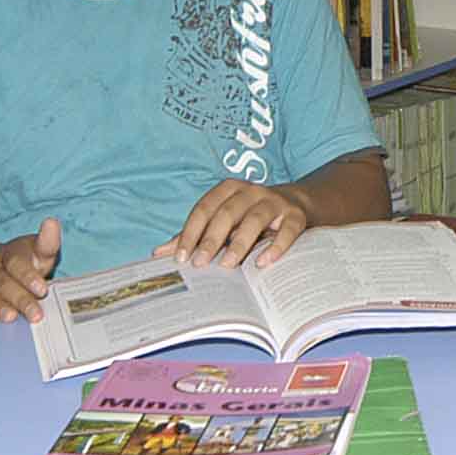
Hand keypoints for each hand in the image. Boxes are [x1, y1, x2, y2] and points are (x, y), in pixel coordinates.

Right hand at [0, 218, 60, 326]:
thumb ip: (46, 243)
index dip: (28, 276)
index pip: (16, 263)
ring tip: (11, 319)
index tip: (42, 289)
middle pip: (3, 284)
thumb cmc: (23, 264)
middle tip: (36, 315)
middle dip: (20, 299)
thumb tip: (52, 223)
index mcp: (9, 255)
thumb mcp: (35, 252)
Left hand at [158, 178, 310, 267]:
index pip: (204, 209)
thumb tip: (159, 252)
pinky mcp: (295, 216)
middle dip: (212, 239)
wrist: (296, 204)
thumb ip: (194, 235)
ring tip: (229, 265)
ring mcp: (275, 202)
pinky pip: (287, 230)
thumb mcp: (223, 221)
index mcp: (228, 189)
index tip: (180, 257)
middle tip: (201, 263)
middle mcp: (251, 191)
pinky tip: (263, 262)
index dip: (191, 232)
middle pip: (227, 213)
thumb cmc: (249, 216)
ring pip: (255, 219)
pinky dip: (276, 246)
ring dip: (240, 242)